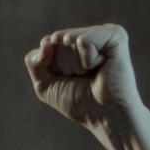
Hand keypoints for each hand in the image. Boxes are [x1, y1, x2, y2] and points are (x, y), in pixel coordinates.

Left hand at [25, 23, 140, 127]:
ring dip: (77, 65)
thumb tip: (47, 42)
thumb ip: (34, 62)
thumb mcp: (46, 86)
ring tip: (93, 74)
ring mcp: (101, 32)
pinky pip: (84, 41)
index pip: (47, 43)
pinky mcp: (115, 34)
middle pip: (57, 39)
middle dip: (65, 66)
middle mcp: (87, 35)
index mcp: (73, 44)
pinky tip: (102, 67)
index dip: (52, 67)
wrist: (105, 117)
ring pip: (69, 39)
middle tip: (84, 78)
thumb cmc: (79, 103)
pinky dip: (89, 60)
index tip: (70, 79)